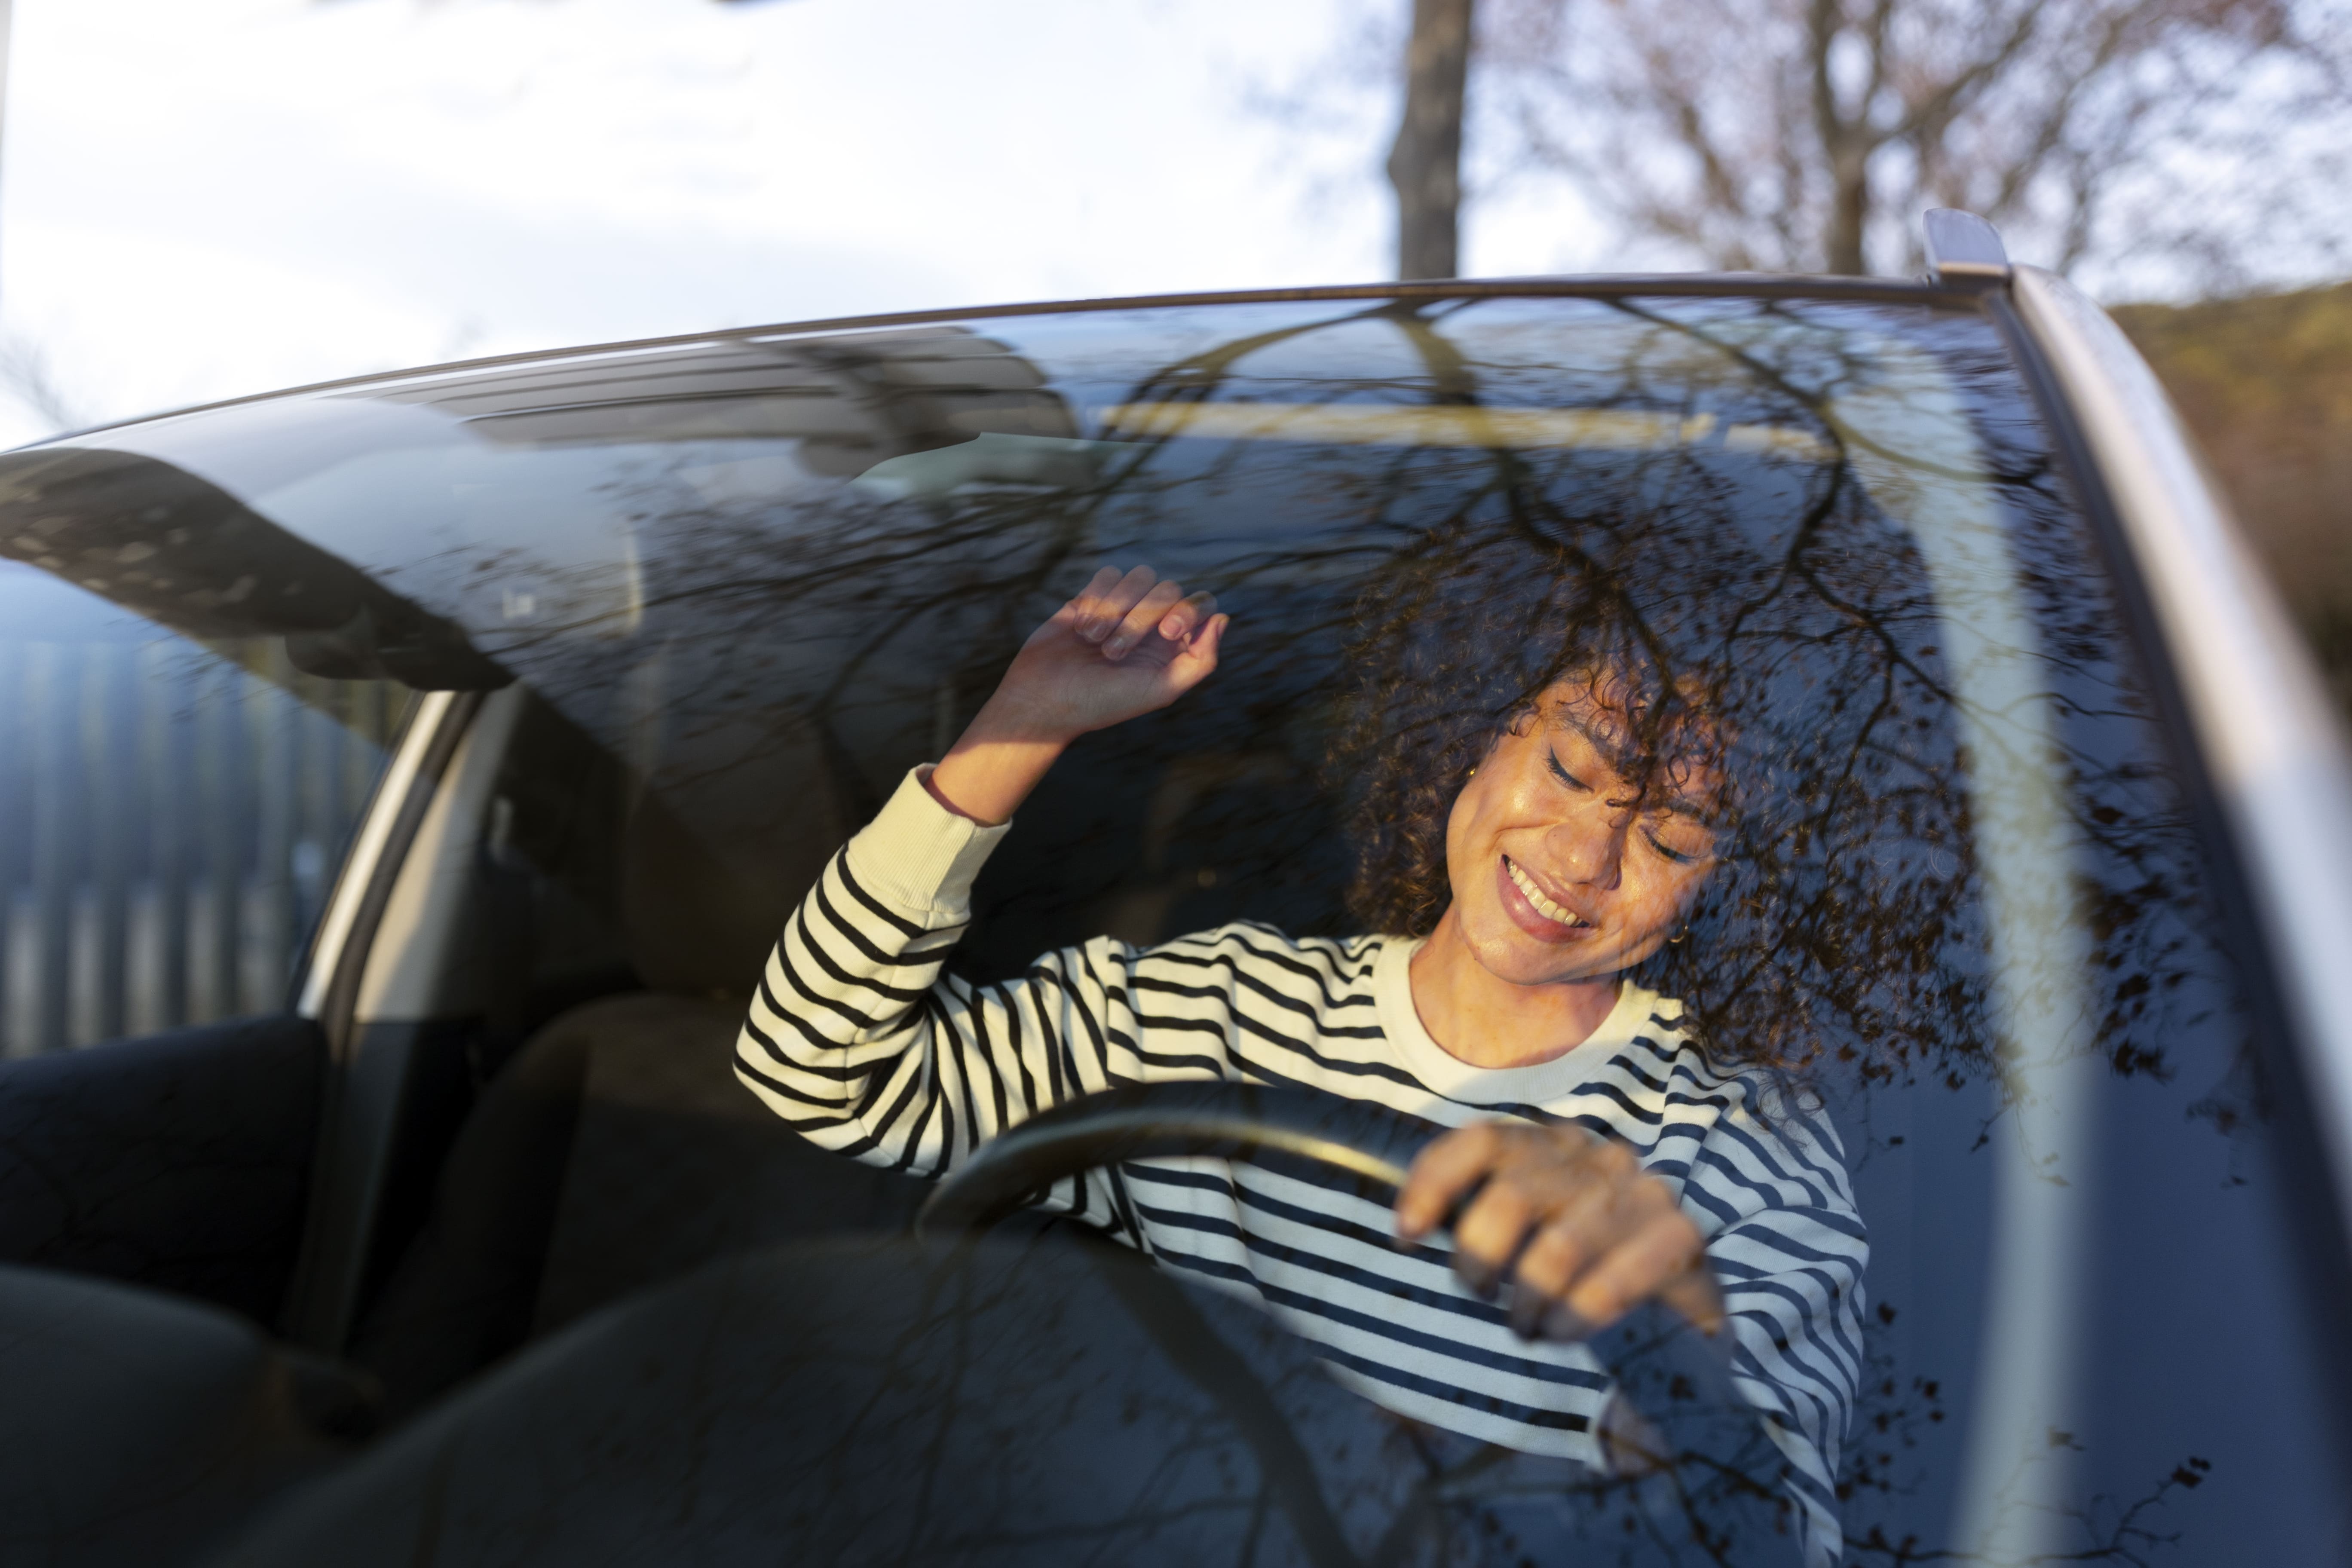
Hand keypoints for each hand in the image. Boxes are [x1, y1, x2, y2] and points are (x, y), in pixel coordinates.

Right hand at [927, 565, 1228, 824]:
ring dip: (1116, 609)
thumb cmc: (1102, 702)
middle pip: (1169, 588)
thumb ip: (1201, 660)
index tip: (1168, 633)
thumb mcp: (1160, 690)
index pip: (1202, 604)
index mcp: (1174, 646)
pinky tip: (1080, 627)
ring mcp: (1123, 608)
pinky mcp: (1093, 596)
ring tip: (1094, 641)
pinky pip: (1109, 574)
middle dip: (1142, 617)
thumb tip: (1222, 619)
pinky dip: (1096, 599)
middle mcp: (1153, 623)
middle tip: (1114, 653)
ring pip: (1139, 575)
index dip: (1189, 610)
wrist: (1044, 699)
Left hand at [1395, 1122, 1724, 1341]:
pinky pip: (1610, 1283)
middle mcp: (1595, 1157)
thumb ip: (1477, 1216)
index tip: (1405, 1235)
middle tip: (1485, 1299)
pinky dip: (1574, 1317)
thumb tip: (1406, 1226)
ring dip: (1529, 1302)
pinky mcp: (1680, 1237)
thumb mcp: (1524, 1233)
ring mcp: (1642, 1193)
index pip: (1479, 1140)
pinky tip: (1562, 1334)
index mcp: (1551, 1146)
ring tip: (1527, 1329)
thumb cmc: (1581, 1271)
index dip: (1433, 1182)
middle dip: (1481, 1261)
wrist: (1684, 1315)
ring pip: (1557, 1249)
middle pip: (1511, 1196)